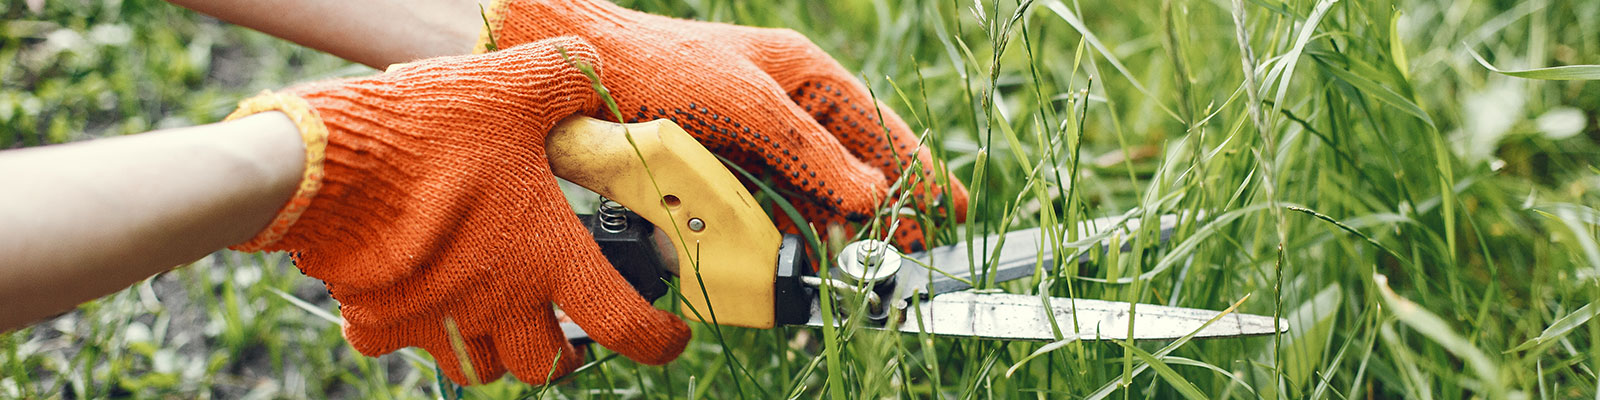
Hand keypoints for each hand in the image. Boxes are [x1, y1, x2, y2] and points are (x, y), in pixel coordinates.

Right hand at [225, 37, 687, 384]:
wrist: (325, 164)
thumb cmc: (429, 132)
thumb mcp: (515, 86)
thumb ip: (566, 80)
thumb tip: (588, 72)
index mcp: (547, 258)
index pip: (625, 325)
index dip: (657, 341)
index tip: (668, 338)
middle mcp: (497, 303)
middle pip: (545, 364)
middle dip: (563, 351)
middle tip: (567, 324)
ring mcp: (436, 319)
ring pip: (479, 368)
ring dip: (496, 348)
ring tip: (496, 311)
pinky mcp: (377, 320)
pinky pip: (397, 343)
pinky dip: (410, 329)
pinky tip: (412, 291)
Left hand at [481, 0, 968, 250]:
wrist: (581, 76)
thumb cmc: (665, 68)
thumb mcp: (746, 105)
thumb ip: (810, 152)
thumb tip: (871, 195)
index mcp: (805, 77)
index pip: (876, 129)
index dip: (916, 171)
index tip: (949, 211)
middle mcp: (786, 109)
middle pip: (851, 167)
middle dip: (884, 210)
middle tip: (912, 251)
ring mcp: (754, 141)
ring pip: (813, 193)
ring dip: (836, 227)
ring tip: (861, 262)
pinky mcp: (722, 169)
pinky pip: (770, 207)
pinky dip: (789, 232)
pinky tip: (802, 252)